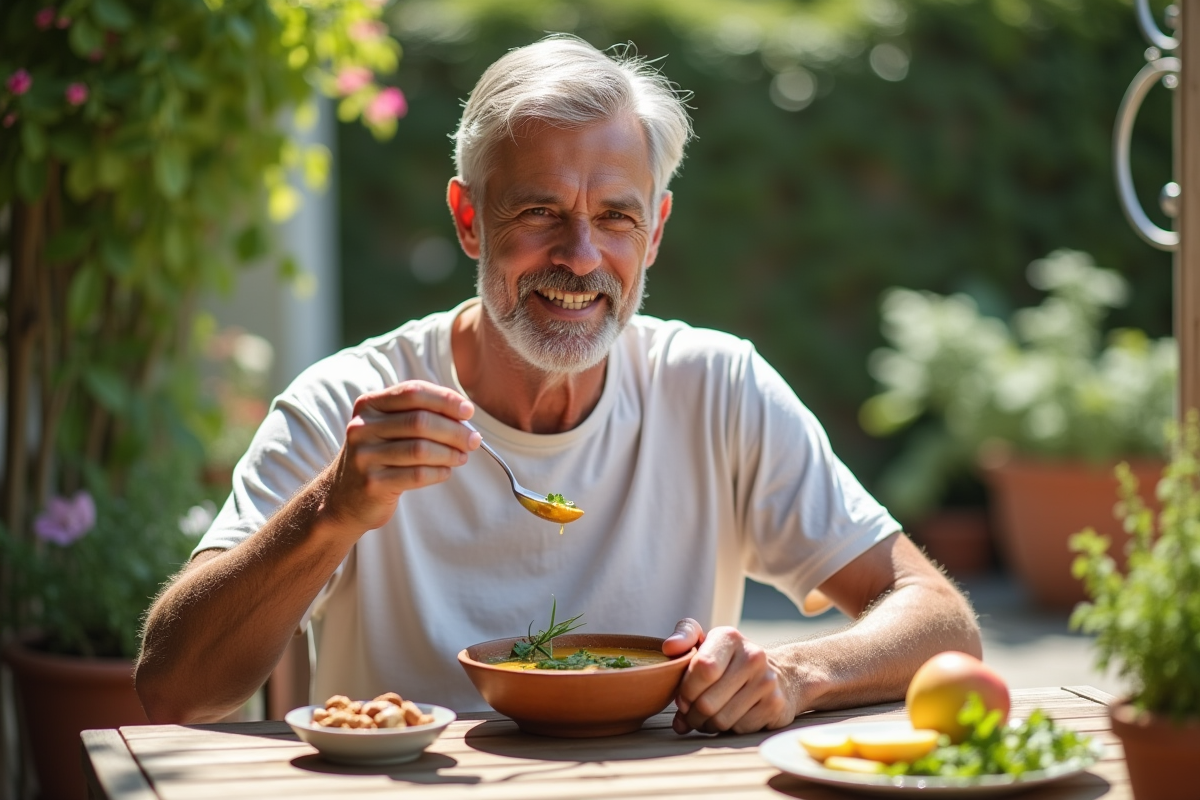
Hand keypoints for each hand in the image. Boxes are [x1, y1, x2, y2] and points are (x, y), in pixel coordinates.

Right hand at [320, 380, 481, 532]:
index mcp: (369, 405)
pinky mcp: (372, 483)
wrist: (344, 497)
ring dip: (450, 452)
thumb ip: (419, 415)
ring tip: (463, 456)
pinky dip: (439, 472)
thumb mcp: (389, 427)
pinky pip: (417, 474)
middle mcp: (362, 427)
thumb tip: (465, 417)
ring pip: (421, 449)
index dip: (445, 399)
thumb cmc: (379, 456)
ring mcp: (364, 456)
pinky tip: (446, 471)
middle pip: (420, 421)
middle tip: (474, 440)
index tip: (468, 411)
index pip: (412, 392)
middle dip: (454, 430)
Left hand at [664, 619, 794, 734]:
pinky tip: (726, 720)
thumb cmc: (730, 662)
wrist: (779, 675)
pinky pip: (738, 728)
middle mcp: (752, 656)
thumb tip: (669, 648)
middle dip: (691, 714)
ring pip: (721, 720)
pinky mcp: (774, 705)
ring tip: (704, 719)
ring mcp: (766, 682)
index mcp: (730, 637)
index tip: (681, 698)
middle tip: (689, 715)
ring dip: (706, 725)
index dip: (686, 690)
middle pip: (707, 701)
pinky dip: (726, 730)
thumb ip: (684, 637)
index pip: (702, 669)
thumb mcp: (708, 642)